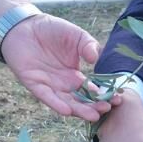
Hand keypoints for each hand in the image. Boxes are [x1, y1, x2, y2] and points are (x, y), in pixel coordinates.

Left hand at [0, 0, 106, 121]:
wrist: (24, 26)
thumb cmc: (51, 30)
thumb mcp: (76, 36)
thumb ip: (88, 46)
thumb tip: (96, 58)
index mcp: (74, 75)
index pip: (91, 89)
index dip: (104, 95)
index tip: (117, 99)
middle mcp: (62, 84)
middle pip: (80, 100)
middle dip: (94, 107)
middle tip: (107, 109)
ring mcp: (48, 85)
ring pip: (65, 102)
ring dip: (78, 110)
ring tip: (93, 116)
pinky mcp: (33, 83)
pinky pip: (46, 96)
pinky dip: (55, 103)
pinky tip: (67, 110)